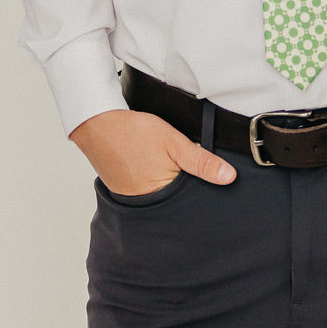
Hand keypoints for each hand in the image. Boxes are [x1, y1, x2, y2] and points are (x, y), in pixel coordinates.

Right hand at [69, 108, 236, 195]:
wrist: (97, 123)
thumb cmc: (133, 132)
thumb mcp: (174, 142)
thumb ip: (201, 161)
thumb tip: (229, 178)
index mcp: (161, 196)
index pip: (190, 203)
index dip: (203, 193)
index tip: (211, 186)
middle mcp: (146, 204)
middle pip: (176, 202)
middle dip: (186, 191)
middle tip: (186, 172)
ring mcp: (132, 199)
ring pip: (162, 196)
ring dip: (169, 185)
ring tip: (168, 168)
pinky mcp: (123, 191)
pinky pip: (146, 191)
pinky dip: (153, 182)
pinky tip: (154, 167)